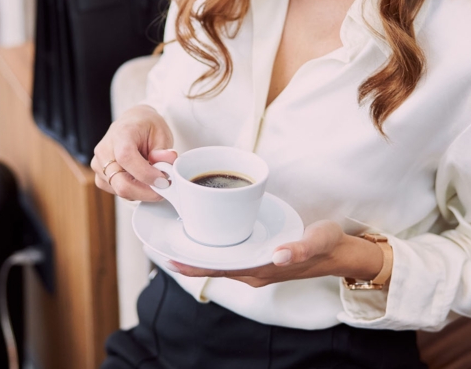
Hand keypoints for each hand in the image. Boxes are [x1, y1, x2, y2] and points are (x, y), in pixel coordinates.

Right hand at [91, 105, 175, 201]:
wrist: (132, 123)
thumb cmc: (146, 127)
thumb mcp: (161, 132)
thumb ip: (163, 151)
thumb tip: (168, 163)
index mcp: (120, 134)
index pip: (126, 158)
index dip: (146, 174)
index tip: (163, 180)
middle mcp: (105, 150)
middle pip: (121, 183)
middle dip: (147, 191)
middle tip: (164, 188)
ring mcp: (99, 165)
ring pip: (120, 191)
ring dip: (142, 192)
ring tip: (154, 180)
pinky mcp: (100, 177)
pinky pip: (117, 193)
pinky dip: (134, 192)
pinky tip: (142, 181)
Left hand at [166, 221, 384, 286]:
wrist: (341, 252)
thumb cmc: (327, 245)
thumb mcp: (317, 241)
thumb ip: (300, 248)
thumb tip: (279, 255)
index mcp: (261, 269)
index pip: (220, 269)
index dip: (194, 264)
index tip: (169, 257)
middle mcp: (254, 270)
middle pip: (214, 266)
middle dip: (189, 258)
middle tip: (163, 242)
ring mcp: (256, 265)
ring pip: (221, 261)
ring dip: (200, 252)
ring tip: (177, 237)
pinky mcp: (260, 256)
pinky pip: (231, 255)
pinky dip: (214, 247)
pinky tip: (206, 235)